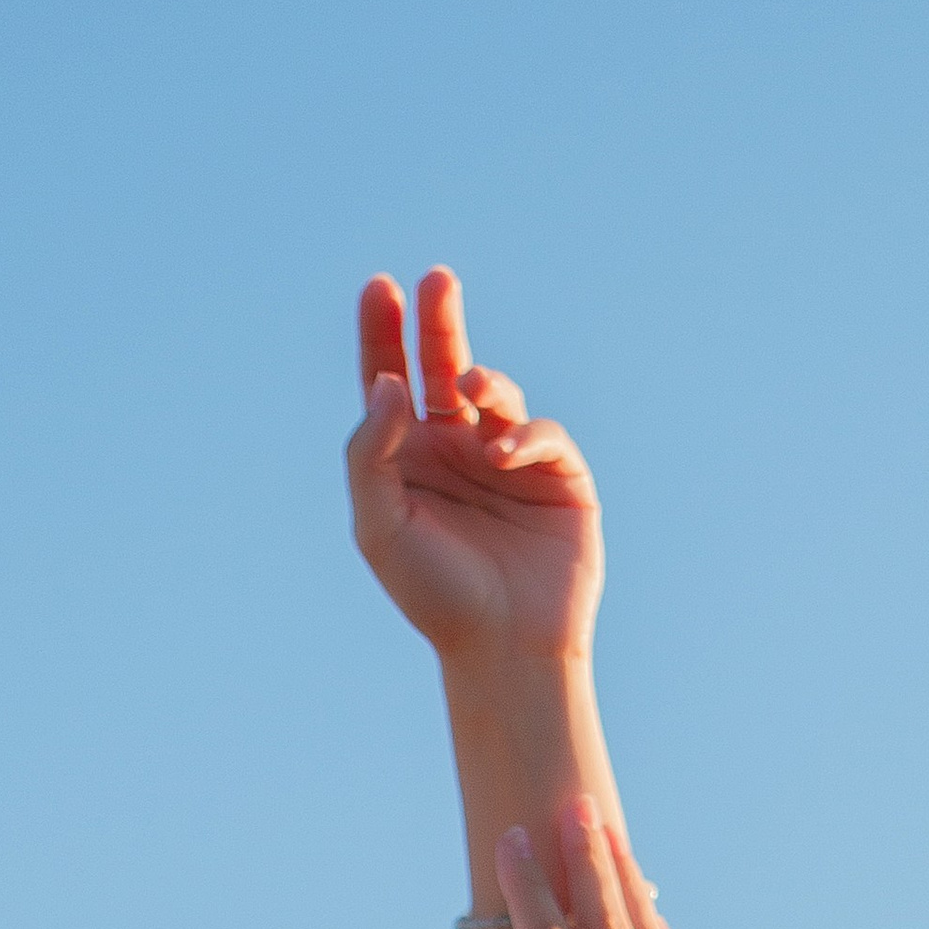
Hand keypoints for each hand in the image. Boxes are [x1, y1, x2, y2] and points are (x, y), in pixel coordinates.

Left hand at [347, 269, 602, 670]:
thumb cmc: (434, 595)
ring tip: (474, 389)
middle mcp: (457, 450)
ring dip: (485, 381)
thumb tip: (387, 383)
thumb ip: (370, 453)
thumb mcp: (379, 526)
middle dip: (440, 322)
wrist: (503, 648)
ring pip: (497, 393)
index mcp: (409, 459)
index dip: (384, 334)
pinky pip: (541, 433)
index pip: (391, 382)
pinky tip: (503, 455)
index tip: (379, 288)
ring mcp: (509, 460)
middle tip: (435, 280)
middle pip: (446, 366)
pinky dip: (524, 434)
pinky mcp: (558, 476)